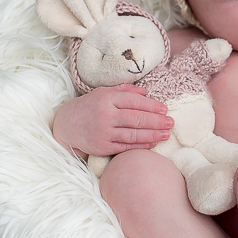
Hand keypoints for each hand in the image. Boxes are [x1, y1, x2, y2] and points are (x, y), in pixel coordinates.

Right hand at [51, 85, 172, 157]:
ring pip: (134, 133)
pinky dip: (140, 145)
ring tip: (166, 134)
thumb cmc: (89, 107)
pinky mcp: (103, 146)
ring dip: (153, 134)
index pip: (135, 101)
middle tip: (171, 122)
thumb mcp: (103, 93)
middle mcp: (106, 115)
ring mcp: (104, 132)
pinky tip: (152, 143)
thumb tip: (145, 92)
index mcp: (107, 98)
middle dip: (157, 121)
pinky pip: (126, 146)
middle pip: (137, 118)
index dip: (152, 105)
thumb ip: (124, 91)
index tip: (164, 109)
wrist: (66, 125)